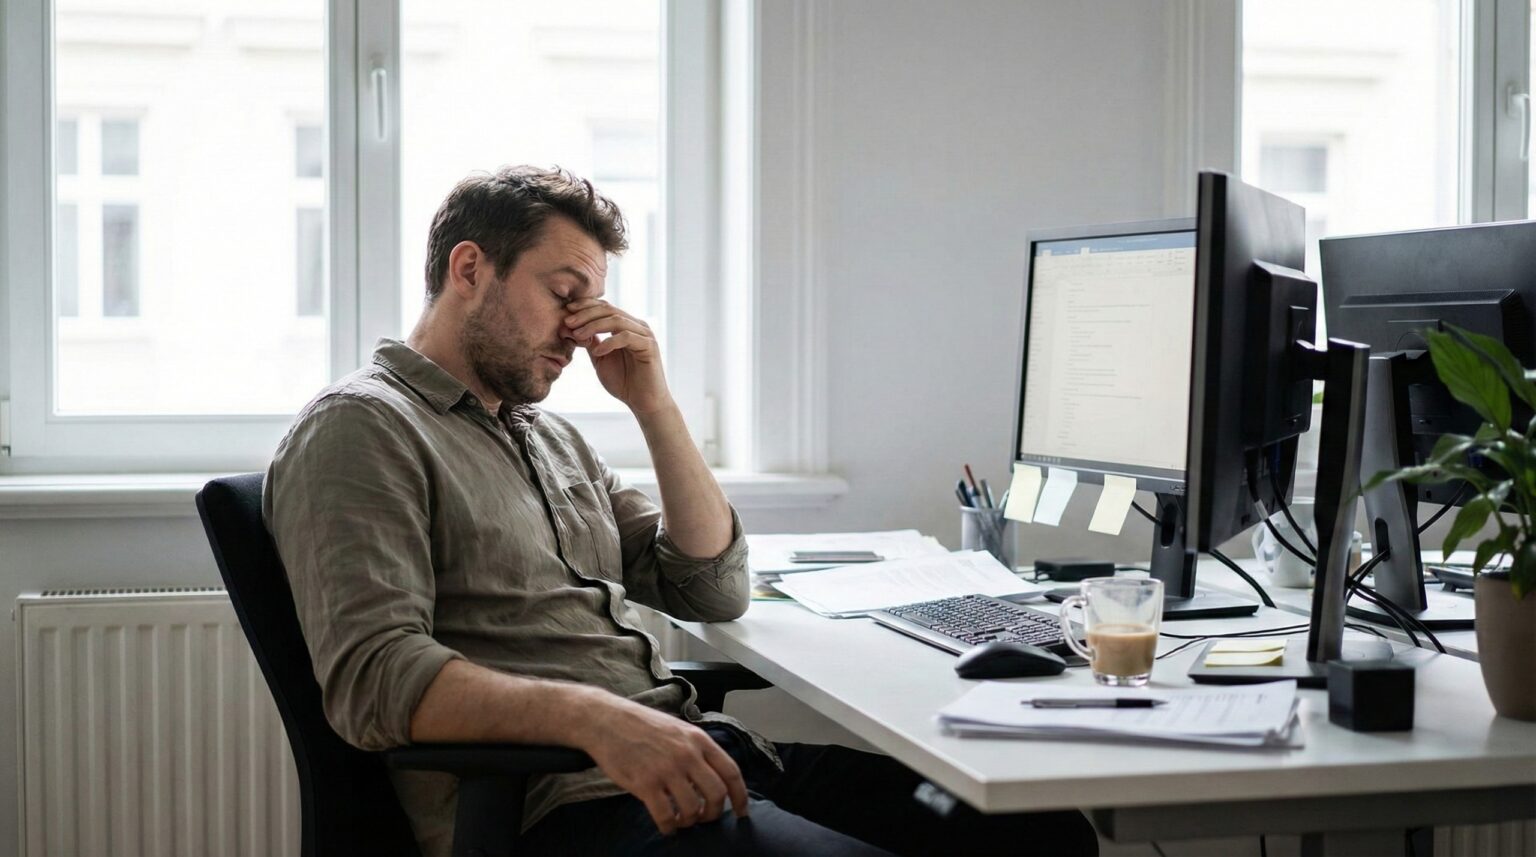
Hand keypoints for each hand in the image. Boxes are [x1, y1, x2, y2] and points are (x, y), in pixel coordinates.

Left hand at [563, 299, 672, 414]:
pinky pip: (626, 337)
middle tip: (568, 322)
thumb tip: (571, 327)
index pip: (604, 307)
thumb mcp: (600, 358)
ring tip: (578, 335)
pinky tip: (598, 351)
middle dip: (586, 314)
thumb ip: (590, 342)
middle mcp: (636, 325)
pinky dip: (609, 342)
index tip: (567, 310)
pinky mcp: (649, 346)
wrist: (643, 402)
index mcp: (625, 326)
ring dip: (594, 325)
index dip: (585, 305)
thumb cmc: (623, 381)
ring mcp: (644, 334)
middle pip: (609, 309)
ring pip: (616, 320)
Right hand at [579, 697, 750, 834]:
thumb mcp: (677, 728)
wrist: (605, 720)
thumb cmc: (641, 725)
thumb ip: (696, 749)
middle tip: (705, 818)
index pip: (731, 772)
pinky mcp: (645, 784)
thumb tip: (713, 775)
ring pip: (692, 808)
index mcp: (698, 739)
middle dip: (715, 813)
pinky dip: (669, 827)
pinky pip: (665, 816)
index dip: (741, 796)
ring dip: (690, 821)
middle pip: (717, 794)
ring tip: (682, 820)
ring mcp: (666, 769)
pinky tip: (666, 826)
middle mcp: (687, 754)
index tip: (742, 812)